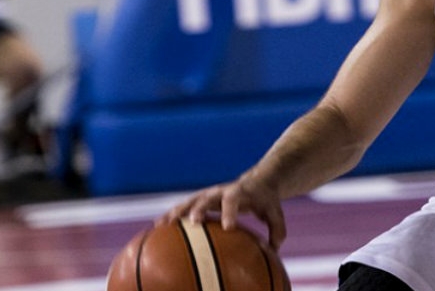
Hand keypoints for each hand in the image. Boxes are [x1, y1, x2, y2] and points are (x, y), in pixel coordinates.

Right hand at [160, 174, 286, 249]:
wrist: (256, 182)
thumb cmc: (265, 202)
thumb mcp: (275, 213)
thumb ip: (277, 231)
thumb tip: (275, 252)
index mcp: (239, 192)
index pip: (233, 200)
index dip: (230, 212)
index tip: (228, 227)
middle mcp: (220, 191)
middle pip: (206, 198)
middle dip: (199, 209)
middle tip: (193, 223)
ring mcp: (208, 194)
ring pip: (189, 201)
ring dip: (176, 212)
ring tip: (162, 225)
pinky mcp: (200, 199)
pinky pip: (183, 207)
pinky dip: (170, 216)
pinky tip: (156, 230)